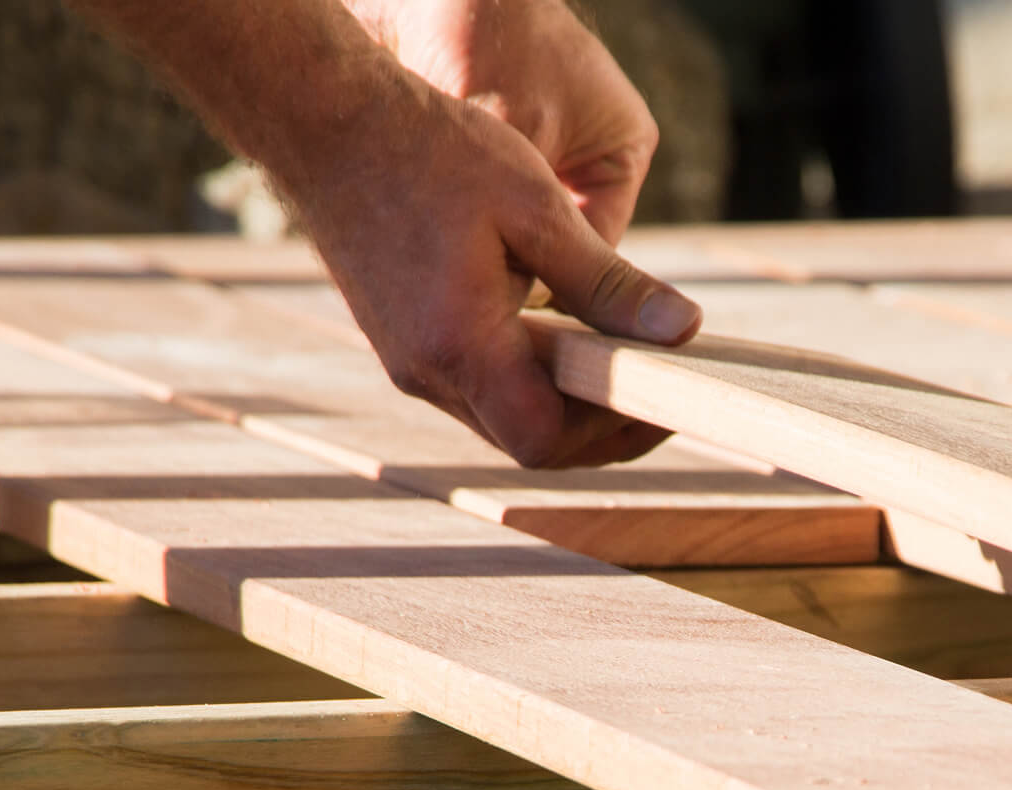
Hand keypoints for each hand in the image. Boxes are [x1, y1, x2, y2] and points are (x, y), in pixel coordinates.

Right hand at [64, 0, 698, 466]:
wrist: (329, 124)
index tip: (661, 396)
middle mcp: (426, 372)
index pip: (544, 442)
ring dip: (564, 402)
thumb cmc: (431, 152)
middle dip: (597, 427)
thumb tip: (682, 329)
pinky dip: (527, 378)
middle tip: (654, 383)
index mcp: (458, 344)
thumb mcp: (536, 208)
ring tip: (616, 355)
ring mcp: (408, 364)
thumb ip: (607, 281)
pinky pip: (477, 388)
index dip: (610, 435)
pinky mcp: (404, 345)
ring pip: (502, 419)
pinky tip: (560, 334)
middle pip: (527, 442)